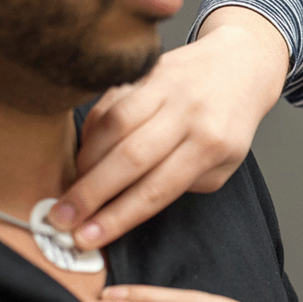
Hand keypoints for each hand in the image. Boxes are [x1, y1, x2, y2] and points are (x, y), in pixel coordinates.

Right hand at [48, 7, 289, 248]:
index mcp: (211, 144)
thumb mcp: (224, 164)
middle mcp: (188, 114)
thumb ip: (183, 185)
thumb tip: (131, 200)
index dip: (118, 216)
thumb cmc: (229, 122)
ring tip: (73, 187)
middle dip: (90, 194)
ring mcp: (165, 88)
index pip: (158, 189)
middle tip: (61, 219)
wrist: (241, 63)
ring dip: (86, 162)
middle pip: (130, 158)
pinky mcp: (145, 70)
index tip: (86, 238)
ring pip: (114, 126)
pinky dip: (91, 131)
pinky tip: (86, 153)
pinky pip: (108, 103)